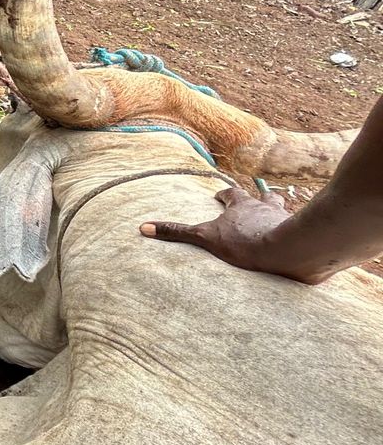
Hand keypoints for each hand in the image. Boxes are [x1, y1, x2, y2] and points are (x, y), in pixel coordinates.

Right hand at [140, 186, 322, 282]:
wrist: (288, 251)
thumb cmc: (246, 242)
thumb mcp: (206, 238)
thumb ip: (177, 233)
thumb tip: (144, 228)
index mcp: (243, 206)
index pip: (232, 193)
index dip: (225, 194)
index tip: (220, 196)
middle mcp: (266, 208)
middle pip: (264, 196)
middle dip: (259, 198)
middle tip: (257, 201)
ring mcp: (286, 220)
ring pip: (285, 210)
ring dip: (282, 211)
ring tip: (281, 217)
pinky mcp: (302, 237)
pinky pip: (301, 231)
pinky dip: (300, 233)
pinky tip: (301, 242)